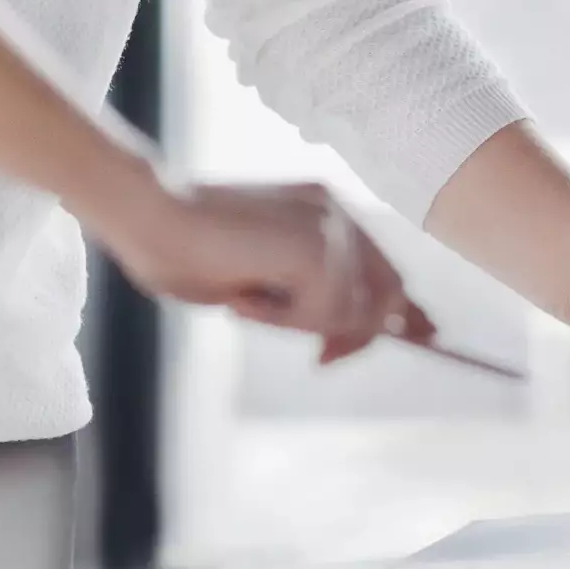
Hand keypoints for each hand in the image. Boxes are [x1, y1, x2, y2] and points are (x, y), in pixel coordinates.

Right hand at [91, 180, 433, 362]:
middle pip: (386, 293)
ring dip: (299, 324)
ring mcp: (332, 226)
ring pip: (351, 312)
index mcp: (326, 209)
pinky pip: (323, 314)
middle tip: (323, 359)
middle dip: (361, 334)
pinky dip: (282, 319)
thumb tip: (341, 334)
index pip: (386, 267)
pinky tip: (244, 296)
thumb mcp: (262, 278)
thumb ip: (306, 293)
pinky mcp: (319, 247)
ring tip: (247, 298)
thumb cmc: (181, 248)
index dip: (401, 309)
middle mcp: (338, 211)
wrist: (145, 212)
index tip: (423, 335)